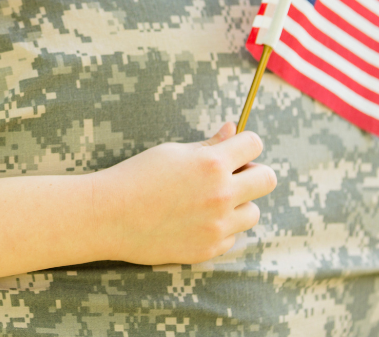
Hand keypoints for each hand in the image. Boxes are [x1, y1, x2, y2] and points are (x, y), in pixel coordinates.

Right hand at [93, 122, 276, 265]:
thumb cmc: (138, 176)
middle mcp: (221, 194)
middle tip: (232, 175)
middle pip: (267, 179)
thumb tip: (232, 130)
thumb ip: (209, 145)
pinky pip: (232, 235)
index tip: (236, 148)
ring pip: (253, 212)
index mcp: (212, 163)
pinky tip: (195, 220)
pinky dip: (220, 227)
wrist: (110, 215)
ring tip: (210, 201)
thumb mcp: (173, 153)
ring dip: (238, 204)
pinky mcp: (210, 248)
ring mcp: (218, 225)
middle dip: (253, 173)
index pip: (254, 145)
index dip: (246, 143)